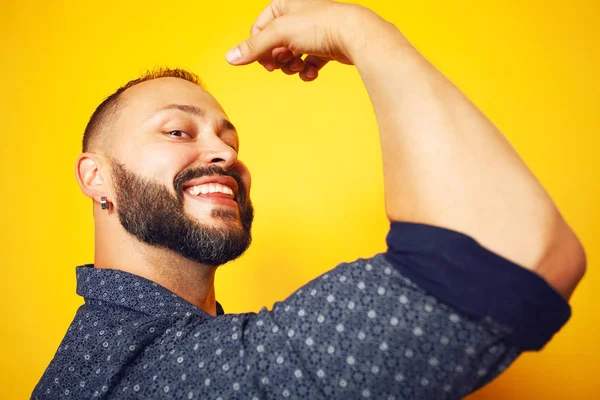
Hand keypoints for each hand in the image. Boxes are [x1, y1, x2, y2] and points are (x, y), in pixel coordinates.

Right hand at [225, 0, 378, 80]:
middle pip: (275, 44)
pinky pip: (310, 62)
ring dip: (292, 67)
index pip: (259, 29)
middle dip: (278, 59)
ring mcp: (313, 31)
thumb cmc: (321, 25)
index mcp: (284, 3)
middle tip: (285, 64)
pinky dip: (308, 70)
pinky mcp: (326, 46)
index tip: (267, 63)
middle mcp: (298, 15)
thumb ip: (254, 47)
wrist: (355, 35)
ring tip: (299, 68)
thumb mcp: (280, 34)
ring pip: (292, 55)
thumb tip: (230, 58)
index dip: (259, 49)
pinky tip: (312, 72)